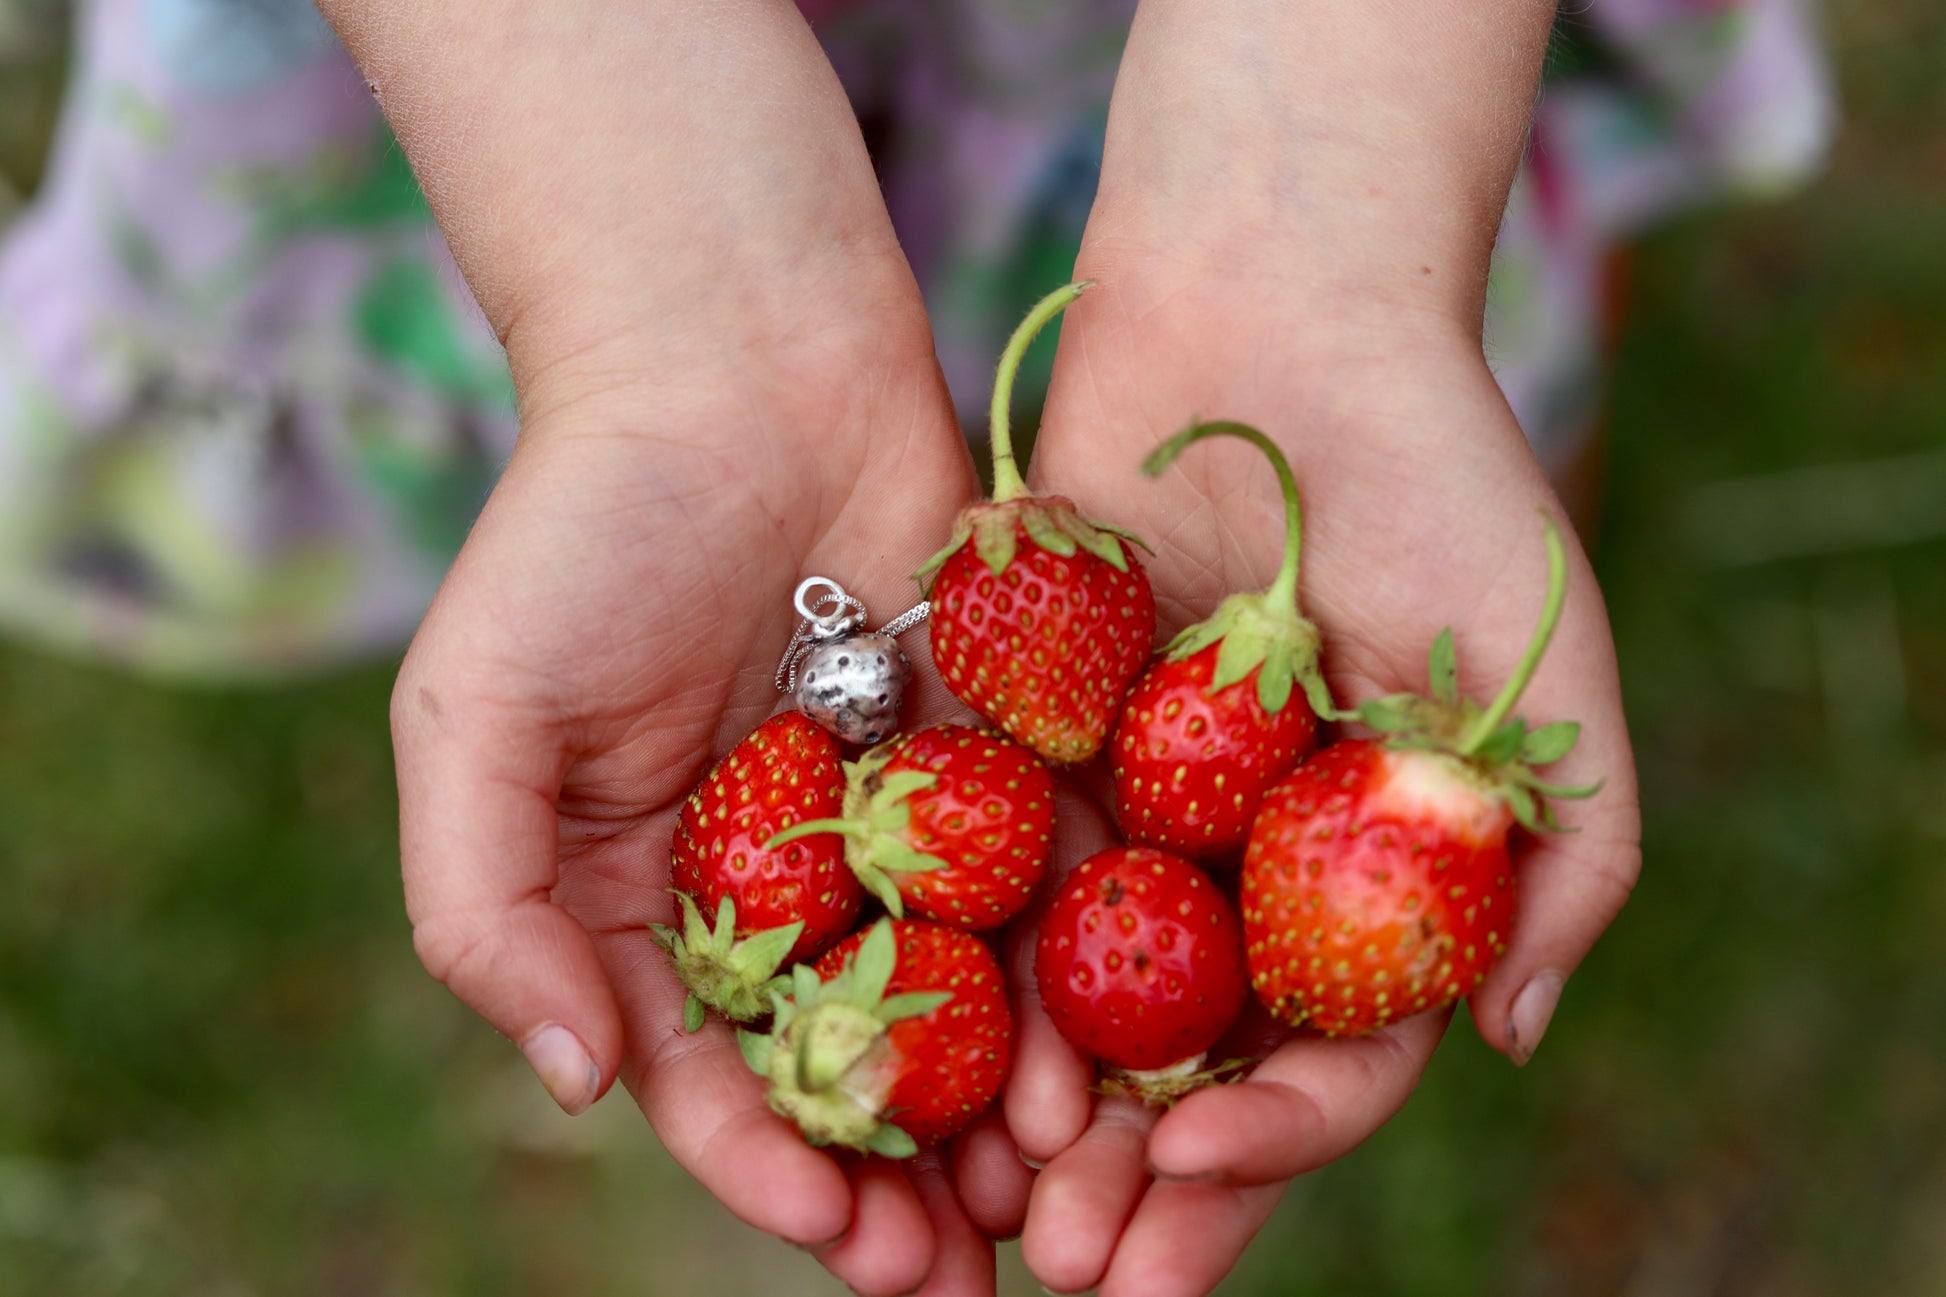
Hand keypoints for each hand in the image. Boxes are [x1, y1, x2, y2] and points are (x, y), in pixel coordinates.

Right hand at [319, 1, 1027, 1287]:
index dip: (768, 1170)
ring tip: (1056, 1205)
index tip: (836, 1237)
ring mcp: (902, 831)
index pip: (711, 1076)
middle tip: (961, 1277)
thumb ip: (487, 906)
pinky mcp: (1003, 763)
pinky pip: (1048, 891)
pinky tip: (1115, 1061)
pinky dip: (1074, 983)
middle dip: (900, 1185)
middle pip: (850, 1073)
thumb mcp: (477, 713)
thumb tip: (579, 1086)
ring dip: (1003, 1118)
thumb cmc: (586, 528)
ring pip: (963, 1010)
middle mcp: (784, 886)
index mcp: (653, 899)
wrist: (740, 358)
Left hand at [995, 1, 1639, 1287]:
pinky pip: (980, 880)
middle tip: (1070, 1273)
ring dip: (1029, 1118)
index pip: (1322, 1061)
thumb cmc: (1439, 479)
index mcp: (1360, 882)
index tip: (1195, 1178)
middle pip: (1183, 1066)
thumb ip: (1570, 856)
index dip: (1269, 1143)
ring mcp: (1127, 816)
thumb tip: (1507, 1036)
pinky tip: (904, 1052)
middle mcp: (1239, 870)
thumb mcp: (1545, 669)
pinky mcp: (1023, 748)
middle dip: (1139, 1180)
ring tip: (979, 1212)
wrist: (1273, 313)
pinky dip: (952, 974)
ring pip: (1071, 1007)